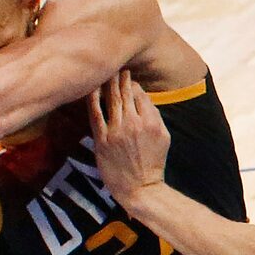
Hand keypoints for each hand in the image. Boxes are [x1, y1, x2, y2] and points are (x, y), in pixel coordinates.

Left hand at [89, 71, 169, 208]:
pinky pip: (95, 114)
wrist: (140, 188)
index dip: (132, 82)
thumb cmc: (153, 162)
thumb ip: (155, 115)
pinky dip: (93, 98)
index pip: (140, 93)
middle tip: (113, 66)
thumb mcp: (164, 137)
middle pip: (125, 92)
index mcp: (151, 122)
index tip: (126, 76)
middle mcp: (134, 124)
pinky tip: (90, 88)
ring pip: (111, 99)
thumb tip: (143, 96)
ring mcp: (117, 132)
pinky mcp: (102, 141)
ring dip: (107, 82)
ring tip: (104, 71)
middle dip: (119, 76)